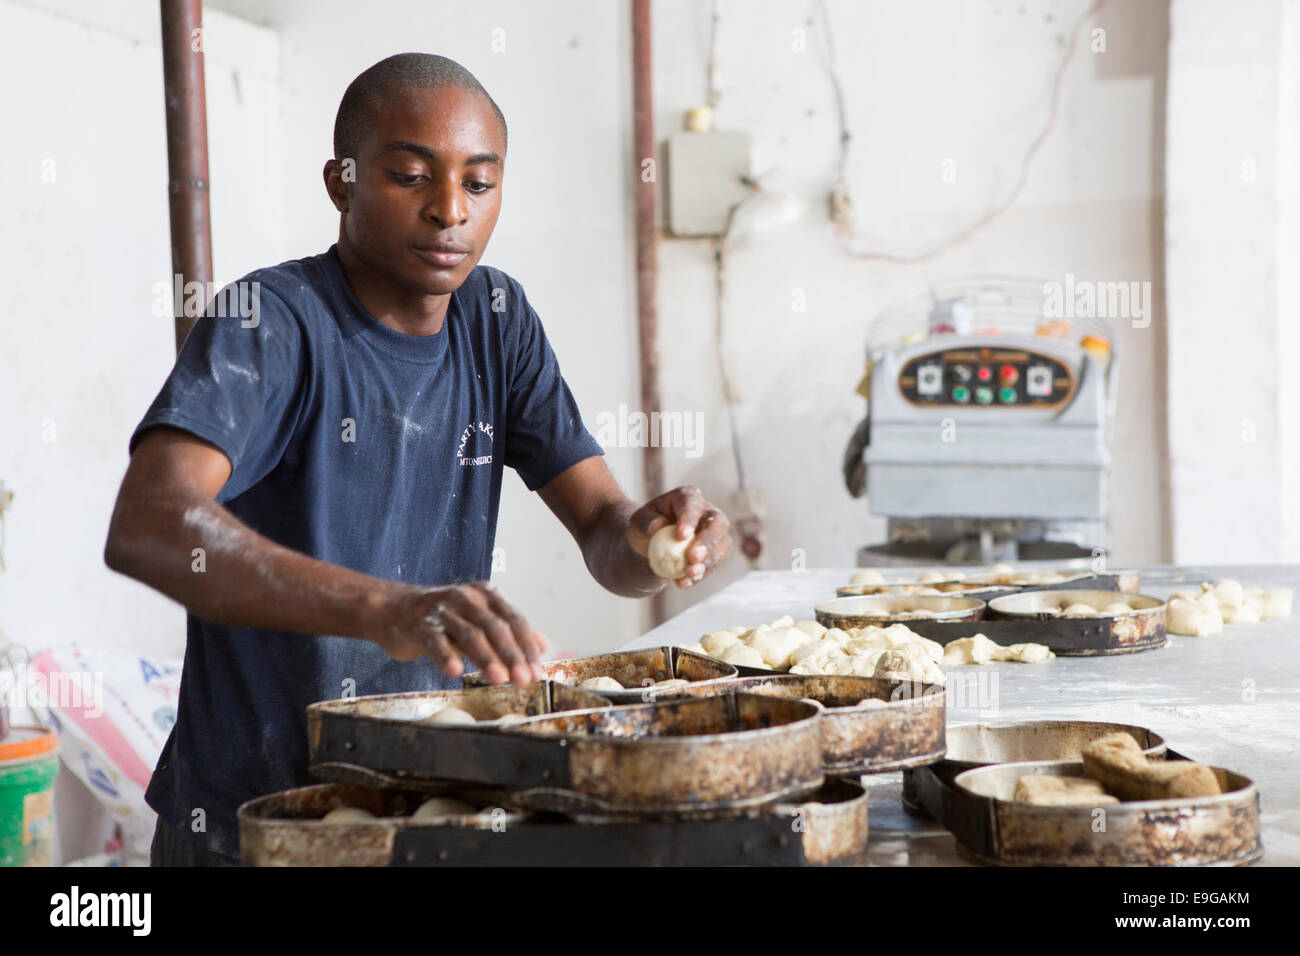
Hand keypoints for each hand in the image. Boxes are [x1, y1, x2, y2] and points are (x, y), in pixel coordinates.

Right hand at [368, 582, 545, 685]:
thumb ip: (510, 632)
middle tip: (523, 679)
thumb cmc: (445, 619)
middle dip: (511, 655)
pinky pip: (435, 641)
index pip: (514, 620)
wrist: (395, 609)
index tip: (537, 673)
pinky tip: (455, 672)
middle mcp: (467, 597)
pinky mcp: (420, 625)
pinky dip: (446, 656)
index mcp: (486, 595)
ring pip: (469, 634)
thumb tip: (543, 645)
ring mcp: (443, 610)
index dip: (527, 647)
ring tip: (499, 679)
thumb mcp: (480, 620)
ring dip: (486, 658)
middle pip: (495, 627)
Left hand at [627, 485, 732, 587]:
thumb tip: (657, 526)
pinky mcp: (716, 551)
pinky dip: (701, 575)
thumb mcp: (637, 522)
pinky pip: (714, 564)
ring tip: (689, 574)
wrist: (651, 545)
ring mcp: (715, 532)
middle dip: (707, 542)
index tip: (681, 536)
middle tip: (693, 558)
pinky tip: (684, 582)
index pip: (692, 504)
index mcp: (687, 497)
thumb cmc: (645, 527)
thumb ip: (646, 522)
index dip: (689, 519)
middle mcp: (707, 511)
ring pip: (722, 546)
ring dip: (708, 562)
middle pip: (717, 523)